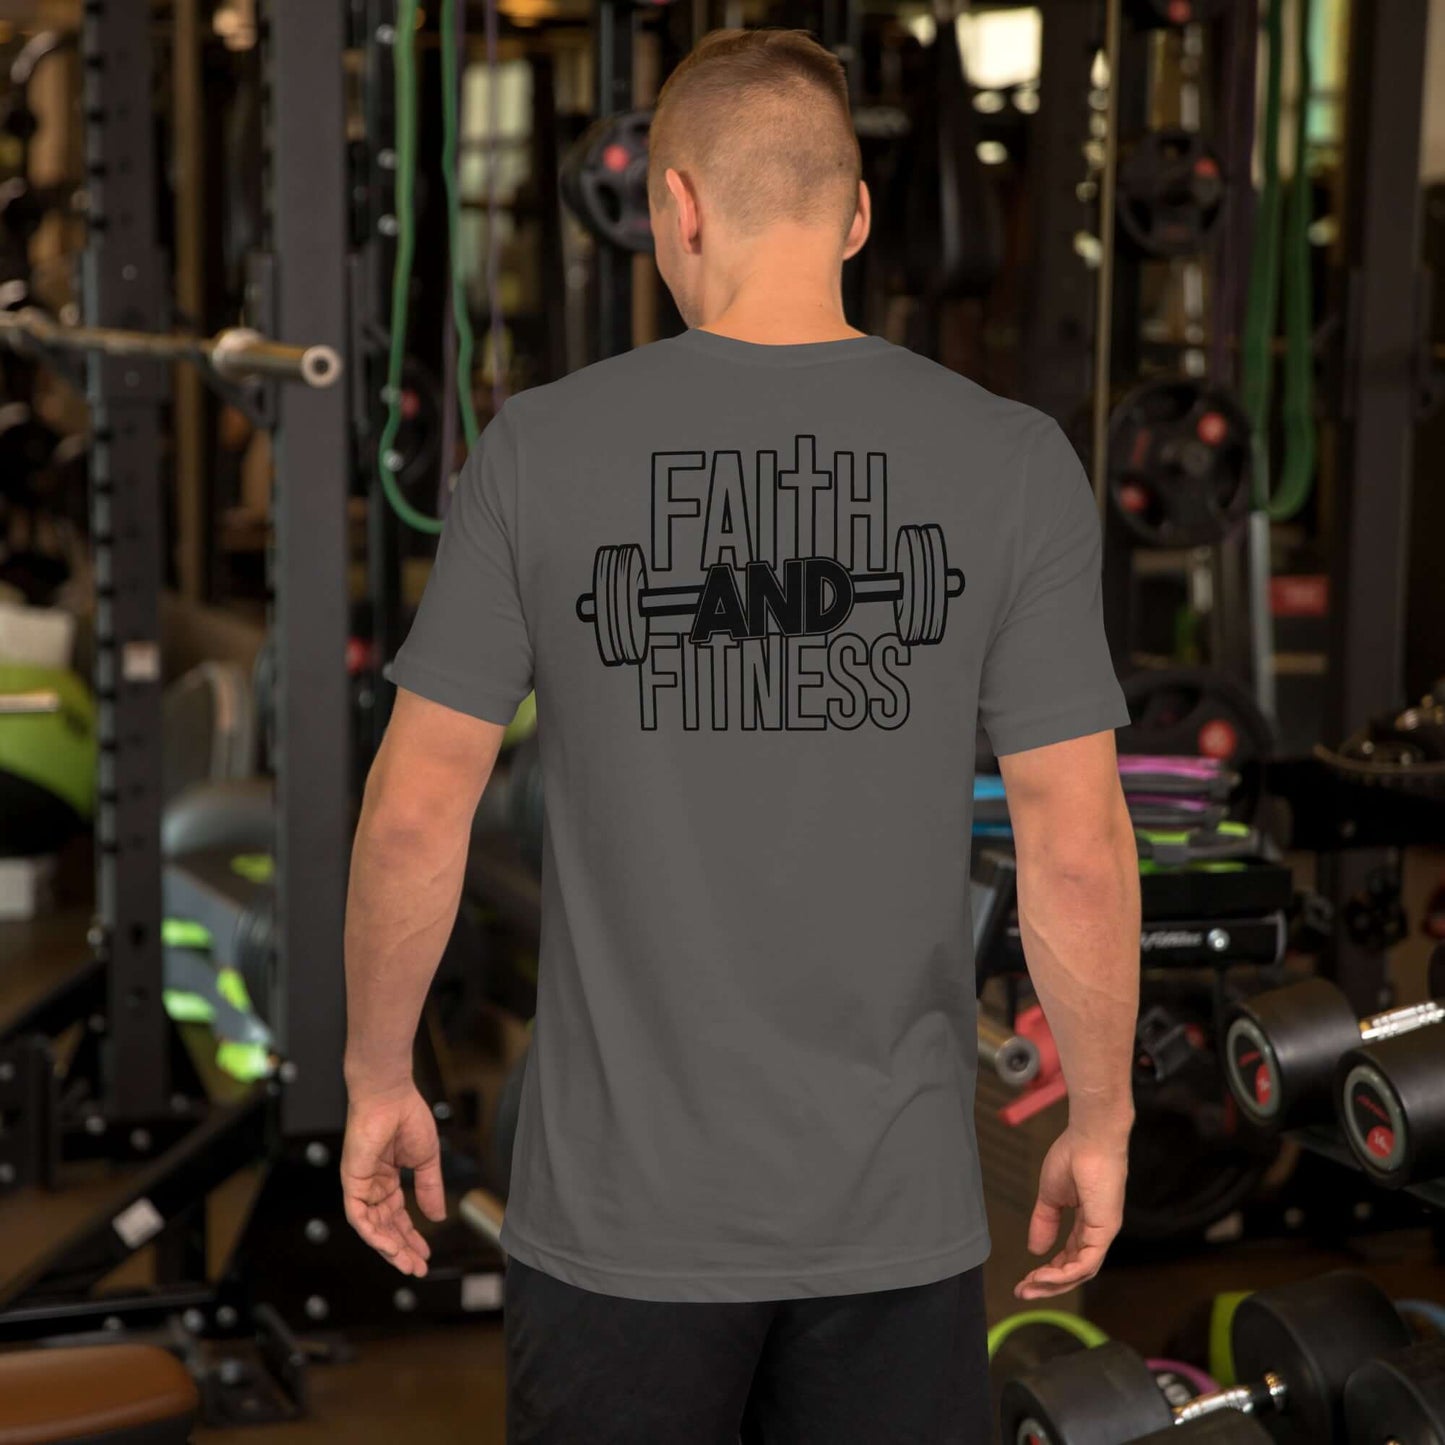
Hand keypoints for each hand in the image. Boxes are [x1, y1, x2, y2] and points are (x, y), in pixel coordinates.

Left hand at [340, 1081, 445, 1275]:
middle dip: (402, 1248)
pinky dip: (373, 1233)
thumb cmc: (407, 1117)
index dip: (411, 1236)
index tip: (425, 1254)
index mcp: (388, 1178)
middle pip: (385, 1226)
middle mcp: (372, 1185)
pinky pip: (359, 1216)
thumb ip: (430, 1188)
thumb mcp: (426, 1160)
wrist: (390, 1095)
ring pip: (371, 1227)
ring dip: (389, 1247)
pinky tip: (390, 1246)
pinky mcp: (351, 1182)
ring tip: (406, 1264)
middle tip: (417, 1268)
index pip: (397, 1216)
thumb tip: (438, 1216)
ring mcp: (360, 1184)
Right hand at [1015, 1125, 1128, 1299]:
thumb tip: (1036, 1250)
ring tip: (1028, 1286)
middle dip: (1048, 1285)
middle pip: (1075, 1270)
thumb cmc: (1073, 1156)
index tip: (1025, 1279)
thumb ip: (1044, 1222)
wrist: (1089, 1137)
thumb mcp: (1051, 1195)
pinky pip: (1086, 1262)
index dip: (1048, 1271)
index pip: (1069, 1257)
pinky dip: (1066, 1273)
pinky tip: (1045, 1276)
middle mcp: (1098, 1232)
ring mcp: (1103, 1232)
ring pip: (1081, 1272)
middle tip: (1022, 1292)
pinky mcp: (1105, 1229)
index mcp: (1088, 1223)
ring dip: (1053, 1283)